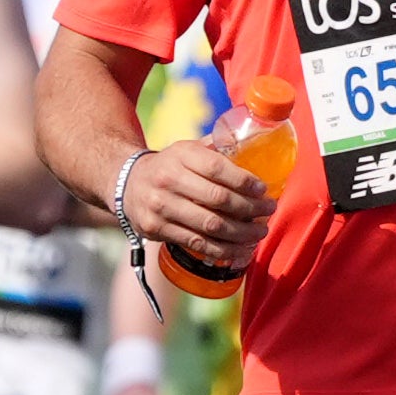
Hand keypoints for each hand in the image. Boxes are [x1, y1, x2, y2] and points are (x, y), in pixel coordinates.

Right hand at [124, 135, 273, 272]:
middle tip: (268, 211)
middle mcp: (168, 180)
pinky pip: (197, 243)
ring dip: (242, 233)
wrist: (127, 183)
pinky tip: (241, 248)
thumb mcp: (186, 149)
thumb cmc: (169, 166)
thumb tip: (253, 144)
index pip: (217, 168)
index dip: (244, 181)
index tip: (263, 190)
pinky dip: (224, 249)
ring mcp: (161, 207)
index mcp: (180, 155)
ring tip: (260, 232)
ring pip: (210, 226)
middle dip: (250, 209)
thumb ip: (215, 149)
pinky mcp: (157, 230)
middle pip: (218, 200)